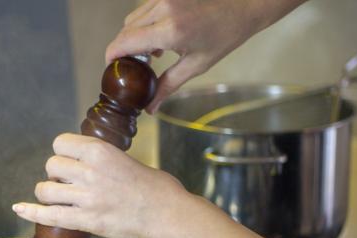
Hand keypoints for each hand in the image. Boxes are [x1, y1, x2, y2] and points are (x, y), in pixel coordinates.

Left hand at [12, 133, 187, 237]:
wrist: (168, 213)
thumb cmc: (156, 187)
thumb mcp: (127, 160)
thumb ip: (102, 160)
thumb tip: (85, 162)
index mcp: (100, 151)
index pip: (61, 143)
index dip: (62, 153)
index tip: (69, 161)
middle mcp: (89, 171)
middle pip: (51, 166)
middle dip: (56, 174)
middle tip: (70, 183)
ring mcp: (86, 197)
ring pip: (45, 189)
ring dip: (47, 193)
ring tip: (59, 198)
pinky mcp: (85, 221)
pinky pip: (48, 215)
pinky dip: (30, 212)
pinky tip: (18, 208)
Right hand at [106, 0, 306, 112]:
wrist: (246, 4)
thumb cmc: (226, 35)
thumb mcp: (196, 65)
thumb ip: (167, 86)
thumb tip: (150, 108)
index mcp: (170, 31)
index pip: (125, 42)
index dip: (112, 56)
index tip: (110, 68)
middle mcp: (164, 9)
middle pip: (125, 30)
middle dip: (123, 49)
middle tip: (132, 67)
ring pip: (133, 18)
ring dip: (134, 36)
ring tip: (151, 54)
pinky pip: (145, 9)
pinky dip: (145, 24)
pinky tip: (160, 39)